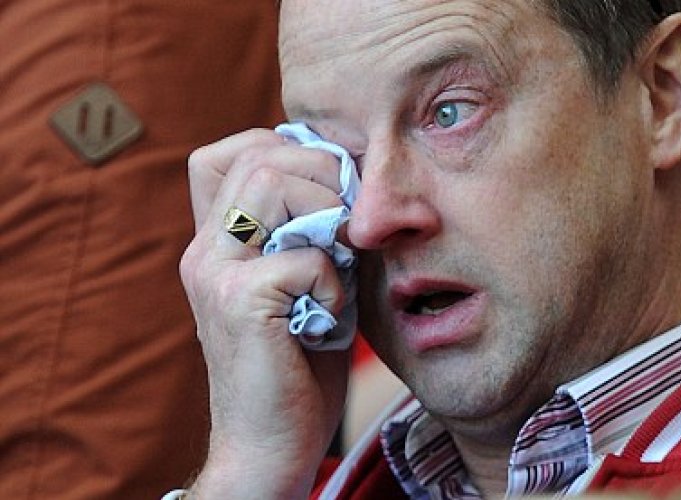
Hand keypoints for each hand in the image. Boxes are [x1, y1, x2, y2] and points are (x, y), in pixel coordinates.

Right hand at [179, 129, 349, 498]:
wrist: (268, 446)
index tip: (332, 187)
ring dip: (327, 216)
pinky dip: (333, 278)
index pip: (230, 151)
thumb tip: (350, 181)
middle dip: (324, 175)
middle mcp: (206, 249)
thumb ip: (308, 233)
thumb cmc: (297, 365)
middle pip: (259, 156)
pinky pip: (302, 255)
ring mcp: (215, 273)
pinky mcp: (238, 303)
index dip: (287, 150)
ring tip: (339, 265)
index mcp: (218, 241)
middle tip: (349, 227)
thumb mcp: (302, 285)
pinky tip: (329, 314)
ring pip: (272, 183)